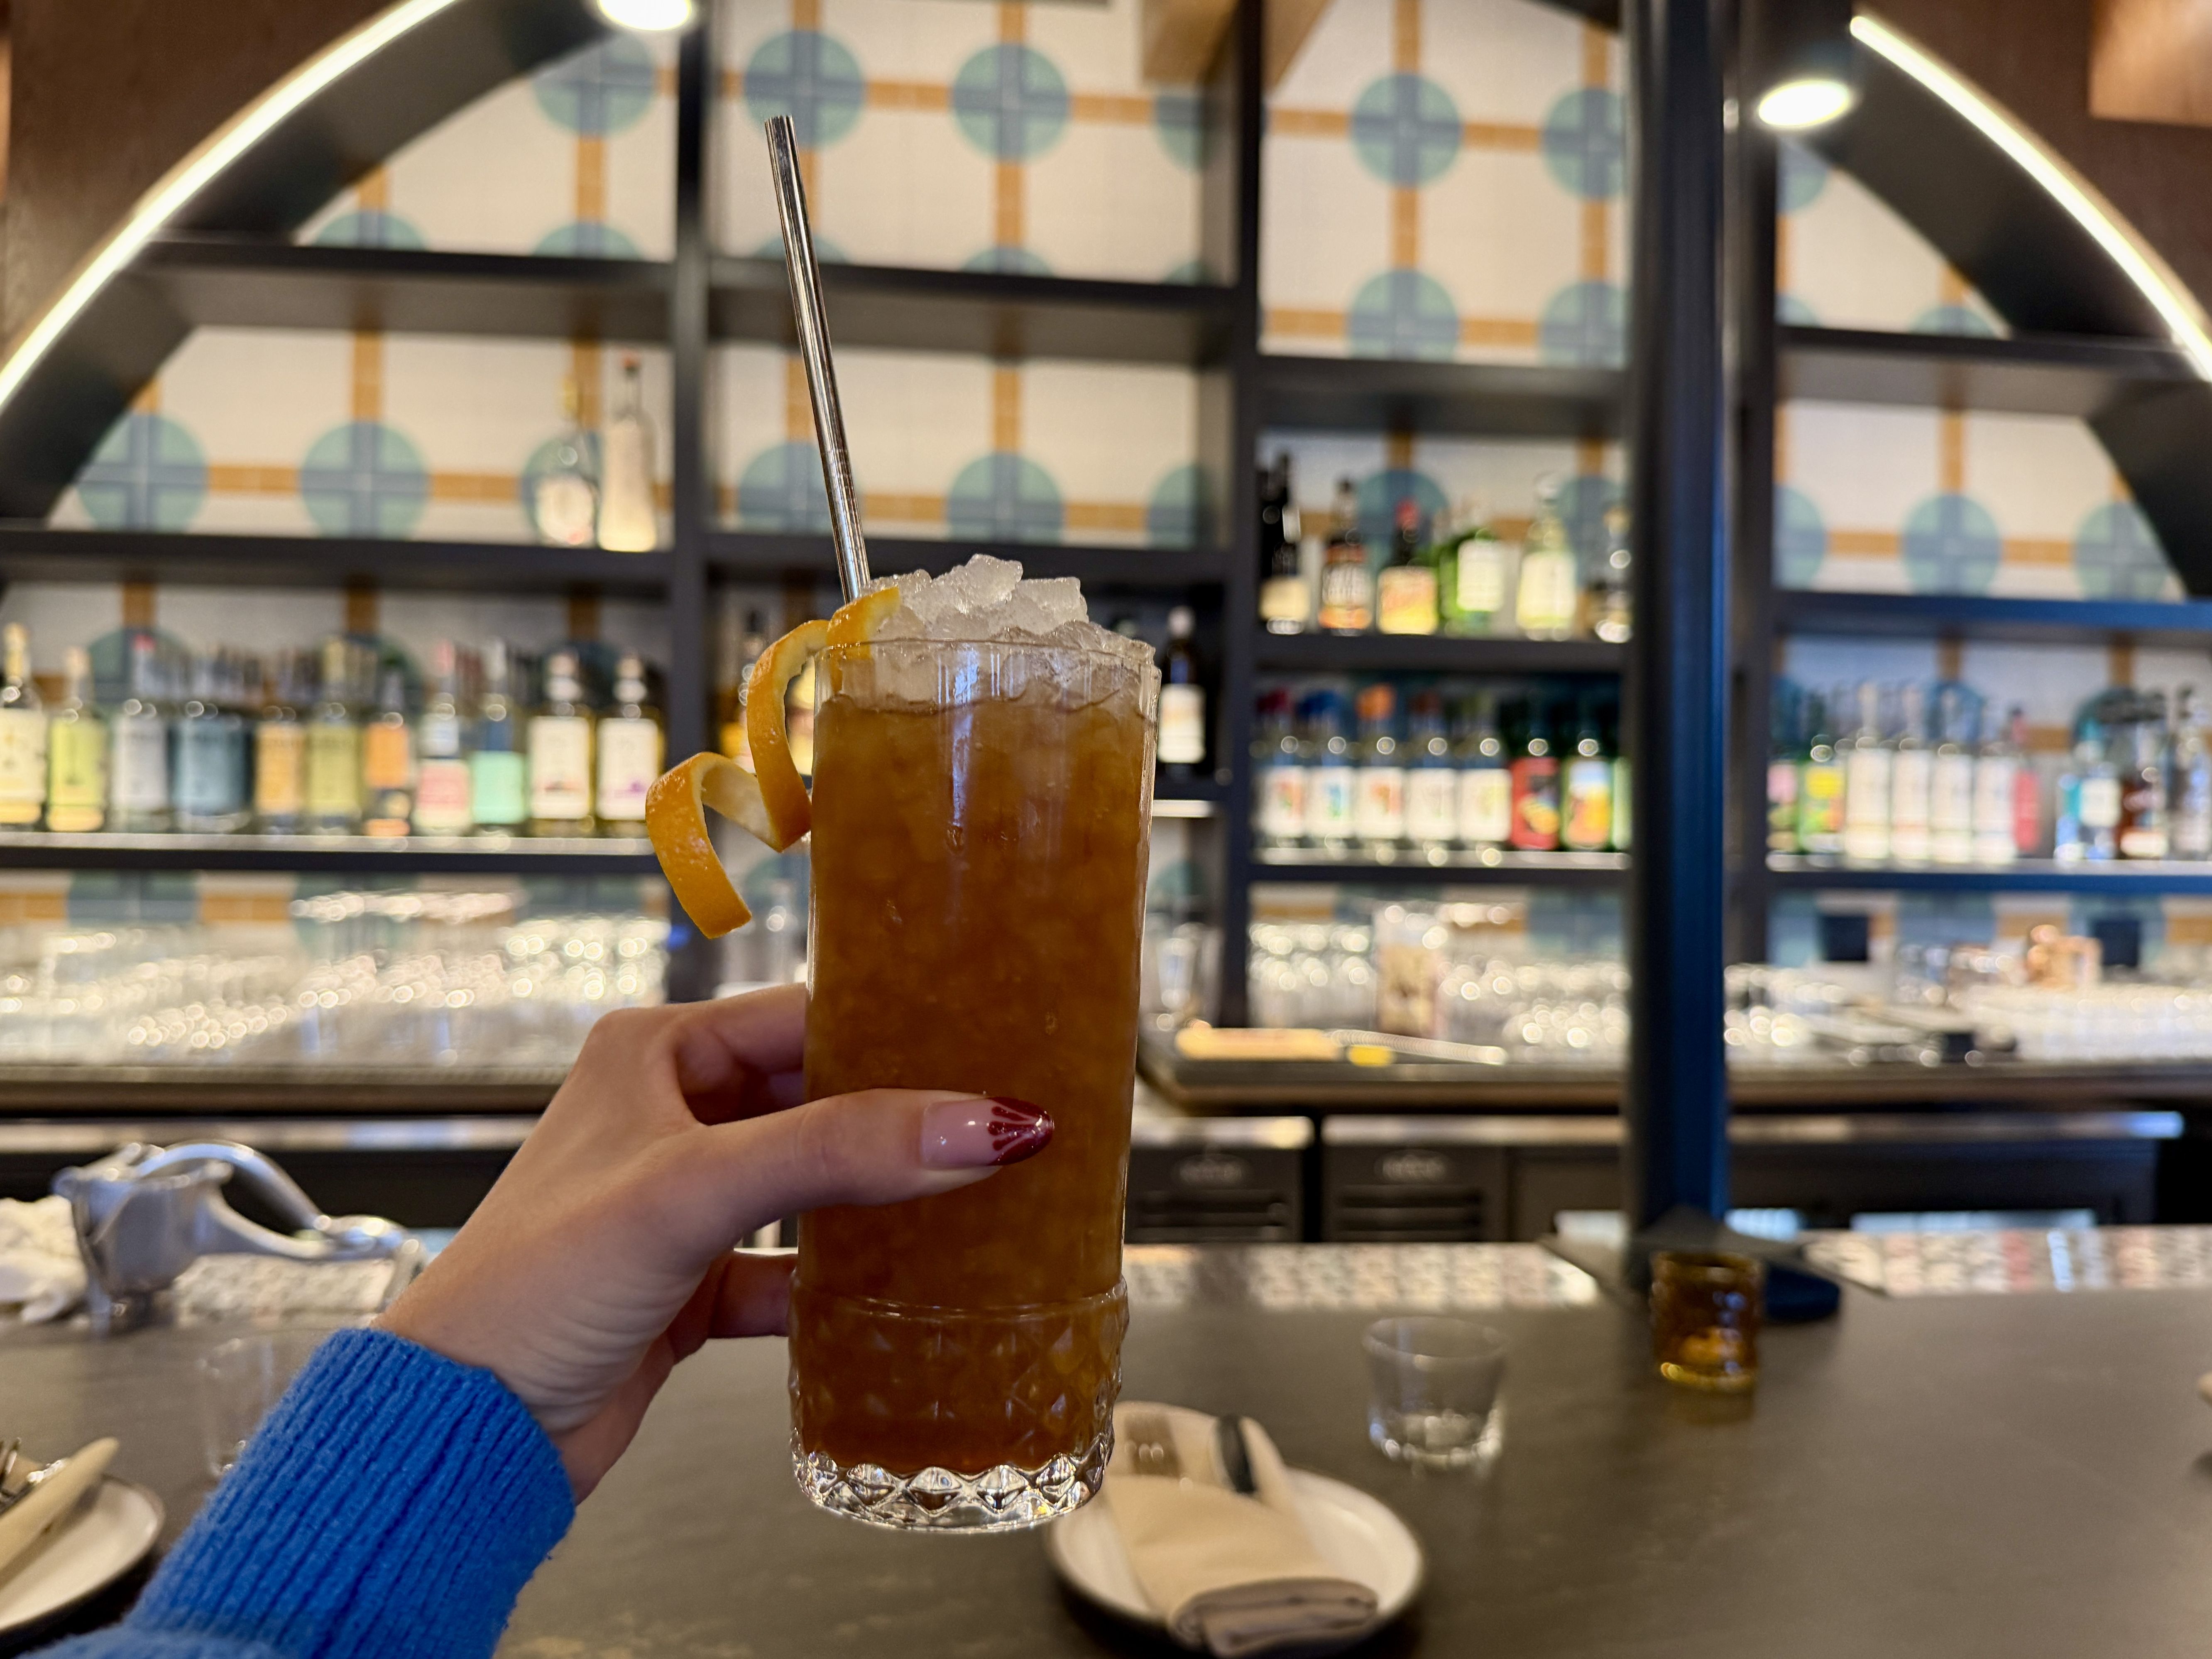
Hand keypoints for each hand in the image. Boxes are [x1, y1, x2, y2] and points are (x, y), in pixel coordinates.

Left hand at [376, 984, 1050, 1497]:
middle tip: (1000, 1122)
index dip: (894, 1031)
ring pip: (811, 1187)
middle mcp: (669, 1117)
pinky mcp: (692, 1287)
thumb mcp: (691, 1190)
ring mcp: (682, 1206)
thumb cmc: (533, 1283)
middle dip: (901, 1117)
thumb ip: (838, 1149)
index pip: (801, 1017)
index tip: (990, 1046)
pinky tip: (902, 1295)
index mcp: (653, 1053)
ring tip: (978, 1196)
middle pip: (816, 1099)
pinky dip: (840, 1286)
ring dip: (879, 1200)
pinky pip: (790, 1272)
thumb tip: (985, 1123)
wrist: (461, 1430)